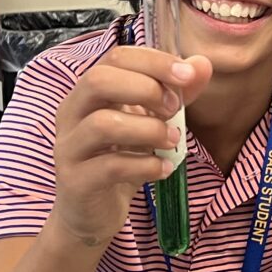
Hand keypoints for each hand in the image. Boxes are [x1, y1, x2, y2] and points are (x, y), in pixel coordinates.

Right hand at [47, 47, 212, 246]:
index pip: (116, 57)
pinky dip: (145, 165)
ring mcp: (69, 148)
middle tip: (174, 109)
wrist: (92, 214)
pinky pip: (110, 167)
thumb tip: (202, 64)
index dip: (154, 61)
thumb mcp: (149, 123)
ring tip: (173, 141)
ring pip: (102, 124)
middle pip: (98, 80)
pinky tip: (164, 169)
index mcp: (88, 92)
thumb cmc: (120, 160)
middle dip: (145, 88)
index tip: (188, 75)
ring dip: (148, 129)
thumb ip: (173, 94)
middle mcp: (71, 113)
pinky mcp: (76, 182)